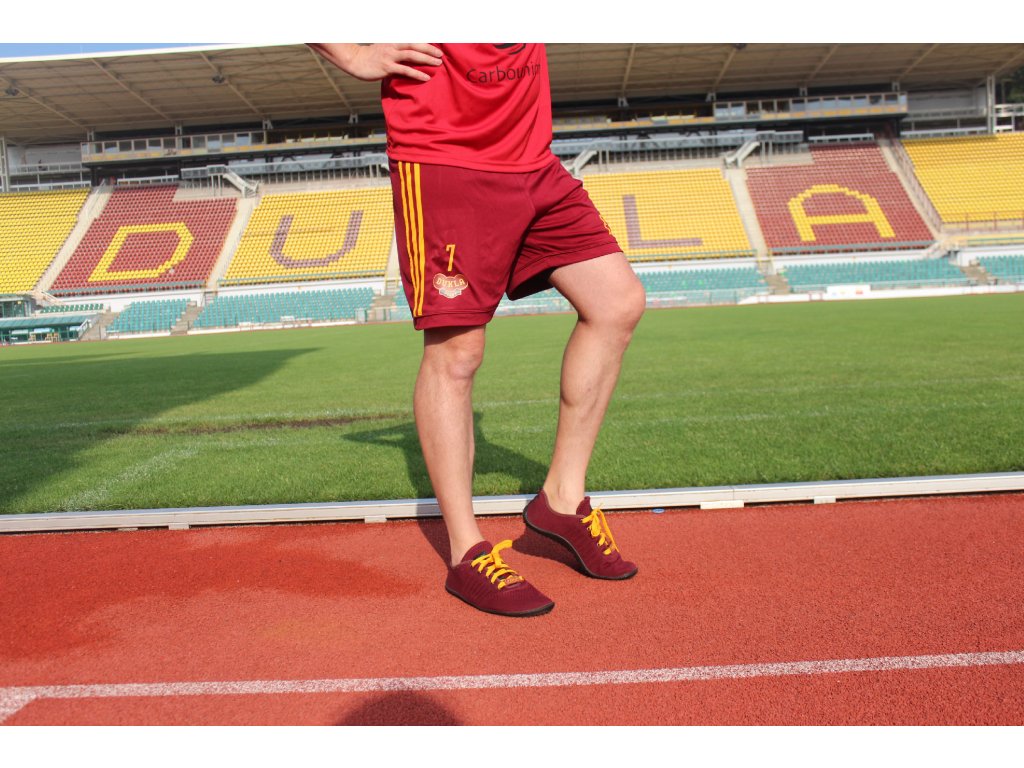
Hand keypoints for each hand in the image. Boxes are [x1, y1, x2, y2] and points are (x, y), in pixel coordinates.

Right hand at [308, 43, 442, 81]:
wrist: (355, 61)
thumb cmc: (371, 58)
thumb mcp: (385, 51)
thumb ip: (397, 53)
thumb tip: (410, 58)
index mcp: (394, 42)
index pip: (413, 41)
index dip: (426, 44)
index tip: (437, 48)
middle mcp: (394, 47)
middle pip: (415, 46)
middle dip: (430, 50)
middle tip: (441, 56)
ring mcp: (390, 57)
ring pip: (412, 55)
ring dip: (427, 59)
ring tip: (438, 64)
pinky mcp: (387, 68)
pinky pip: (405, 70)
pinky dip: (417, 73)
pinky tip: (426, 77)